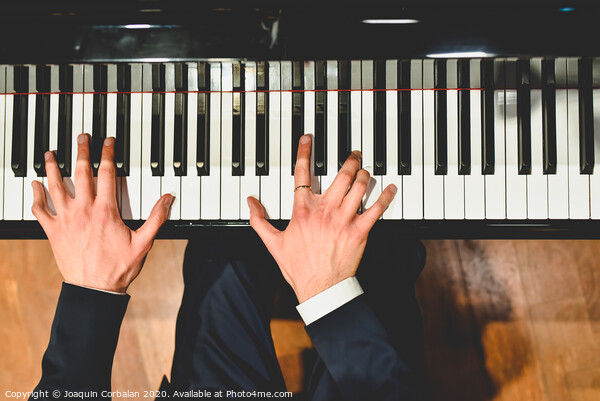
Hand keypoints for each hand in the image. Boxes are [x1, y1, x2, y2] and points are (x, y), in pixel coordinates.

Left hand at [31, 134, 173, 292]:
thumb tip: (168, 198)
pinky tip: (35, 185)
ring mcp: (65, 220)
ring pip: (55, 186)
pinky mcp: (53, 231)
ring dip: (52, 167)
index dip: (107, 154)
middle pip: (79, 173)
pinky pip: (40, 210)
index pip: (106, 174)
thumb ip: (157, 218)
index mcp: (106, 211)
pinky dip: (36, 196)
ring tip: (50, 153)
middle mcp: (83, 211)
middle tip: (81, 137)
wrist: (95, 289)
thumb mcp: (144, 242)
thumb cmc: (119, 268)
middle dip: (80, 151)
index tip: (107, 142)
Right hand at [248, 134, 396, 302]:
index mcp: (303, 211)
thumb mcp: (273, 243)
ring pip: (359, 186)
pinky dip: (385, 196)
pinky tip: (390, 188)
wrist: (320, 288)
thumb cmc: (299, 267)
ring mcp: (344, 219)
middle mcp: (325, 210)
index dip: (305, 152)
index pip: (302, 173)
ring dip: (364, 174)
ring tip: (365, 170)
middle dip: (349, 161)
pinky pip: (377, 208)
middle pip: (341, 175)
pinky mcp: (360, 230)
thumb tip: (251, 203)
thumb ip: (259, 220)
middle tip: (353, 155)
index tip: (309, 139)